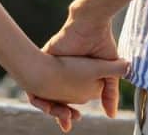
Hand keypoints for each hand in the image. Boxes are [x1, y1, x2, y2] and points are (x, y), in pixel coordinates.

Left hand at [28, 16, 121, 131]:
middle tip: (68, 122)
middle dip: (60, 113)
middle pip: (57, 99)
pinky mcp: (46, 59)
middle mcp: (65, 73)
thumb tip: (111, 115)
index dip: (70, 112)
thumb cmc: (101, 44)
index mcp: (79, 76)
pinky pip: (36, 79)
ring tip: (62, 115)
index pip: (70, 100)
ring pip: (46, 93)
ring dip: (51, 108)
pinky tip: (47, 103)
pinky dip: (39, 95)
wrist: (89, 25)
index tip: (73, 120)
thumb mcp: (108, 72)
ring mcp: (55, 67)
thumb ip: (110, 93)